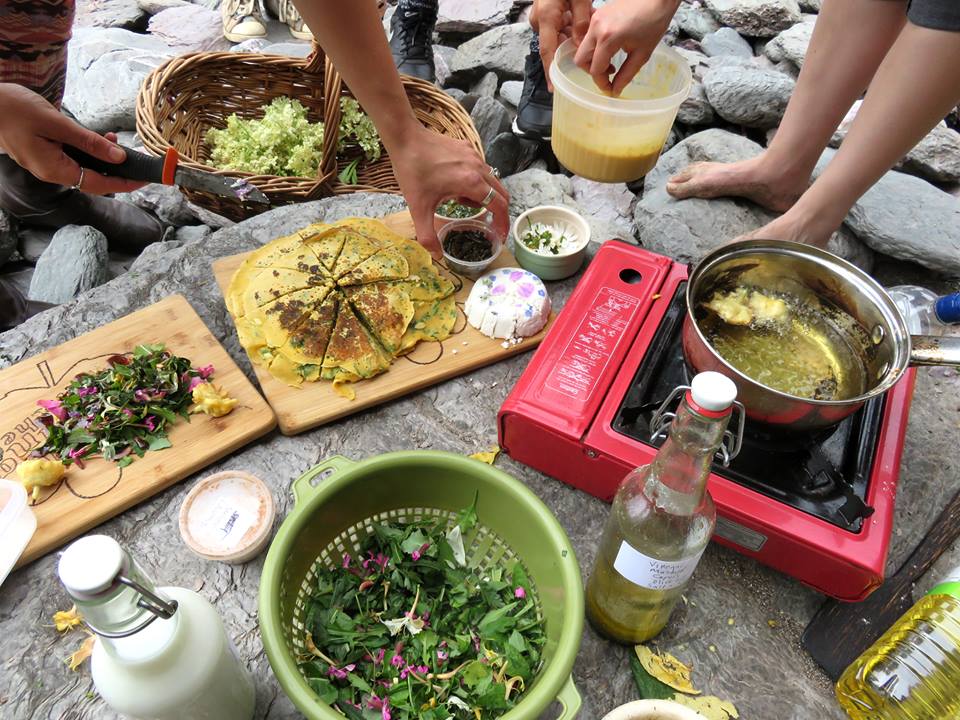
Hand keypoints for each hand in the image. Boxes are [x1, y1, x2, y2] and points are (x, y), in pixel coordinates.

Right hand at [0, 84, 144, 194]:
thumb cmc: (14, 109)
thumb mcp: (57, 123)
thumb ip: (88, 141)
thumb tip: (119, 156)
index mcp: (54, 170)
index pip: (99, 184)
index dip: (125, 183)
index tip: (145, 178)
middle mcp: (51, 172)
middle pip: (94, 179)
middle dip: (118, 171)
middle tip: (138, 160)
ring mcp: (47, 164)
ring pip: (84, 168)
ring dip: (104, 159)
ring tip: (117, 141)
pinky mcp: (44, 154)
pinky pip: (73, 158)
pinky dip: (89, 151)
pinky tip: (99, 137)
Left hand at [388, 126, 508, 258]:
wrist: (405, 138)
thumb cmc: (412, 171)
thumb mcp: (418, 208)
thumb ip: (428, 235)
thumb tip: (437, 255)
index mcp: (471, 183)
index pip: (499, 206)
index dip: (503, 223)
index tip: (500, 236)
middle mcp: (478, 168)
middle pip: (500, 192)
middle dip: (496, 211)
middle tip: (486, 224)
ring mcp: (474, 155)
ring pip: (490, 180)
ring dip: (483, 195)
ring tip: (459, 202)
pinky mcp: (467, 148)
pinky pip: (480, 168)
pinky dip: (475, 180)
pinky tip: (454, 185)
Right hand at [530, 0, 592, 90]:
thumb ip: (581, 21)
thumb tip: (580, 45)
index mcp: (546, 17)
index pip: (547, 51)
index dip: (550, 71)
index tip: (553, 88)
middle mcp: (539, 20)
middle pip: (554, 45)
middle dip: (569, 51)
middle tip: (588, 55)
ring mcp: (540, 17)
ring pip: (557, 35)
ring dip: (572, 36)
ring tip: (589, 30)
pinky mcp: (545, 13)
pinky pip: (557, 26)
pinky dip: (570, 27)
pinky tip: (583, 19)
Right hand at [574, 0, 678, 95]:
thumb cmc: (654, 22)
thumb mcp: (642, 54)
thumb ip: (626, 75)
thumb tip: (615, 91)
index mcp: (607, 38)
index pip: (595, 69)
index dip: (602, 83)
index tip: (610, 90)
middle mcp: (596, 28)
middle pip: (581, 59)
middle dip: (593, 71)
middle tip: (609, 74)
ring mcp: (595, 19)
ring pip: (583, 48)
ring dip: (594, 59)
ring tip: (611, 60)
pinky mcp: (598, 15)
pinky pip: (589, 37)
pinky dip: (596, 47)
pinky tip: (611, 48)